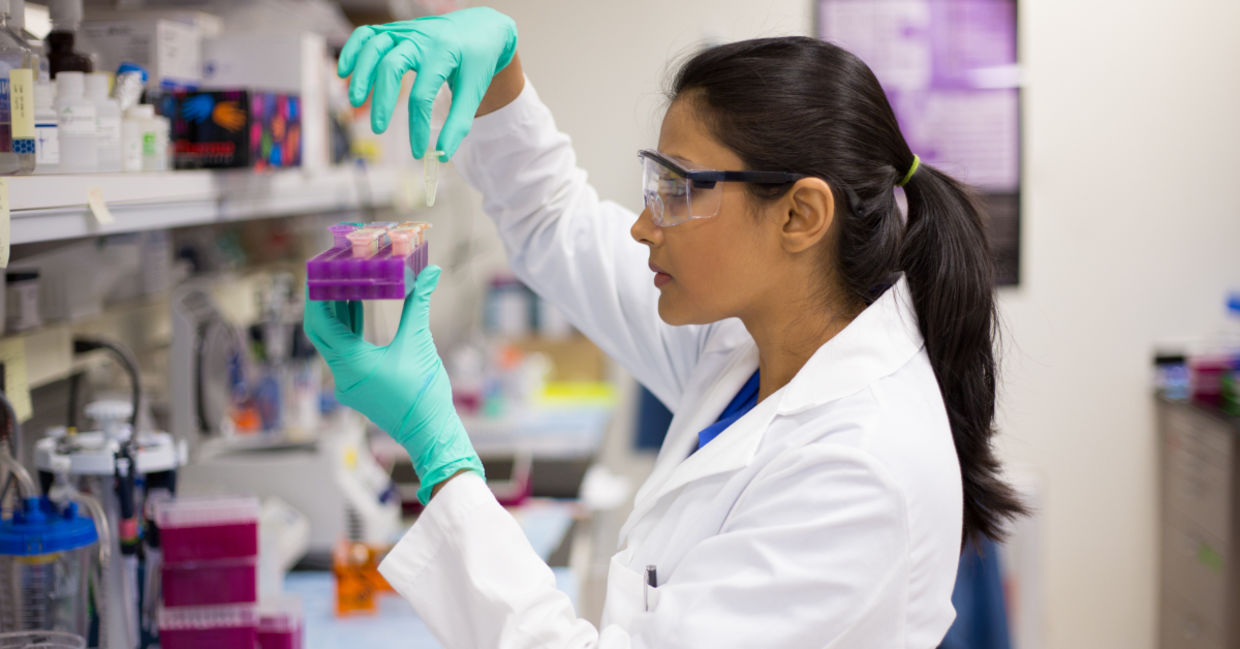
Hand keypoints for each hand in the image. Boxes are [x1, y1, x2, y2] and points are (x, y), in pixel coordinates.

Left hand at [303, 266, 483, 502]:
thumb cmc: (424, 393)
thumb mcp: (419, 342)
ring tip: (342, 283)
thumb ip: (419, 304)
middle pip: (321, 331)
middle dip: (323, 301)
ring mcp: (348, 383)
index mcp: (352, 364)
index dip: (316, 296)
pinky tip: (355, 309)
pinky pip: (343, 352)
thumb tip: (430, 272)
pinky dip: (348, 330)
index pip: (320, 323)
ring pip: (332, 341)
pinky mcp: (358, 386)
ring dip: (336, 314)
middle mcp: (342, 375)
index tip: (317, 272)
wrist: (430, 432)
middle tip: (326, 273)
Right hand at [337, 7, 517, 160]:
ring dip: (361, 74)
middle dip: (382, 100)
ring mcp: (405, 30)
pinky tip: (344, 72)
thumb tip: (442, 155)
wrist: (482, 28)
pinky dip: (352, 50)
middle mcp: (421, 38)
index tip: (417, 151)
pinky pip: (366, 34)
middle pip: (391, 66)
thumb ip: (459, 122)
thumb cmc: (477, 61)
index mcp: (443, 53)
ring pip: (374, 47)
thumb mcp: (474, 90)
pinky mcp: (395, 29)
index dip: (417, 127)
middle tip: (379, 129)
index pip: (423, 95)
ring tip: (355, 101)